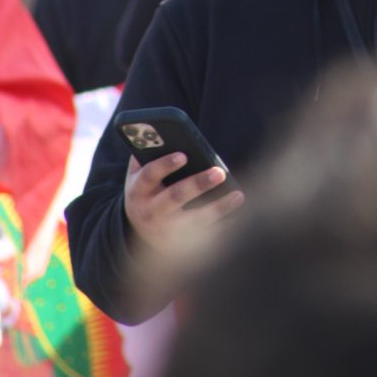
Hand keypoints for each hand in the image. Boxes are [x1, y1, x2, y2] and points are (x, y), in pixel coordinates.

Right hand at [123, 153, 243, 257]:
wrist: (138, 230)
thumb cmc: (145, 191)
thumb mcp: (138, 174)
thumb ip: (146, 154)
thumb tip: (160, 132)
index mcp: (139, 190)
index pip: (149, 176)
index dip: (165, 165)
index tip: (183, 156)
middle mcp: (150, 211)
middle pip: (175, 197)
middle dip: (198, 184)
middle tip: (220, 173)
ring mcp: (165, 230)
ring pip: (193, 220)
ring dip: (217, 208)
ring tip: (238, 195)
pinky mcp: (179, 244)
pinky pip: (204, 236)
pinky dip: (222, 226)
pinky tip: (238, 216)